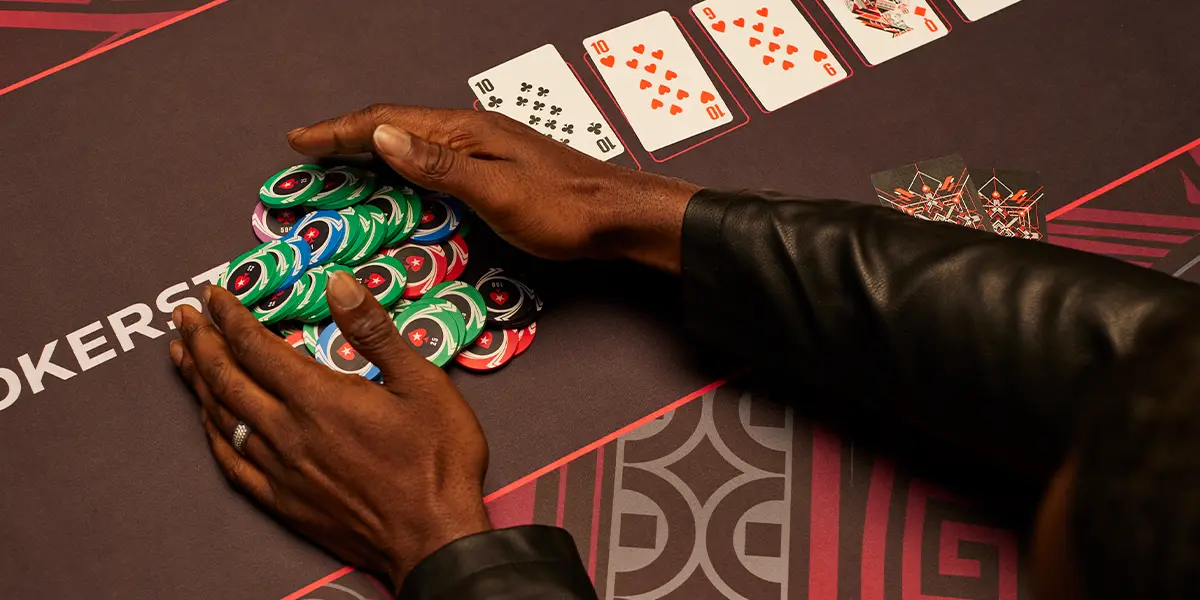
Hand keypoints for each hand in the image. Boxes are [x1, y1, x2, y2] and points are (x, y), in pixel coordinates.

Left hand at [169, 271, 490, 586]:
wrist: (434, 538)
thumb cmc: (436, 463)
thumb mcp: (422, 383)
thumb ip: (375, 332)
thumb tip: (340, 284)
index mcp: (319, 398)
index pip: (257, 347)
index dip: (231, 317)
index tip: (215, 295)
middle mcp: (289, 431)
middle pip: (227, 378)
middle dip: (202, 342)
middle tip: (184, 317)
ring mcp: (281, 469)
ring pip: (222, 417)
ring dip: (198, 382)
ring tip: (182, 357)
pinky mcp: (283, 501)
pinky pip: (232, 462)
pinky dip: (213, 433)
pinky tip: (208, 420)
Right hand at [288, 105, 698, 272]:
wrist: (615, 217)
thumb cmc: (562, 208)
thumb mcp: (496, 190)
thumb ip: (439, 165)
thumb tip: (382, 136)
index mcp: (463, 132)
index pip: (386, 123)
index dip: (337, 132)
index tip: (299, 141)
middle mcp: (469, 134)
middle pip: (394, 129)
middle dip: (345, 139)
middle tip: (306, 155)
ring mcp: (482, 152)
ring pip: (411, 147)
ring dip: (370, 155)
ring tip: (337, 169)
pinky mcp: (492, 172)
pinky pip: (431, 165)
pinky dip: (400, 172)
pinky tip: (397, 187)